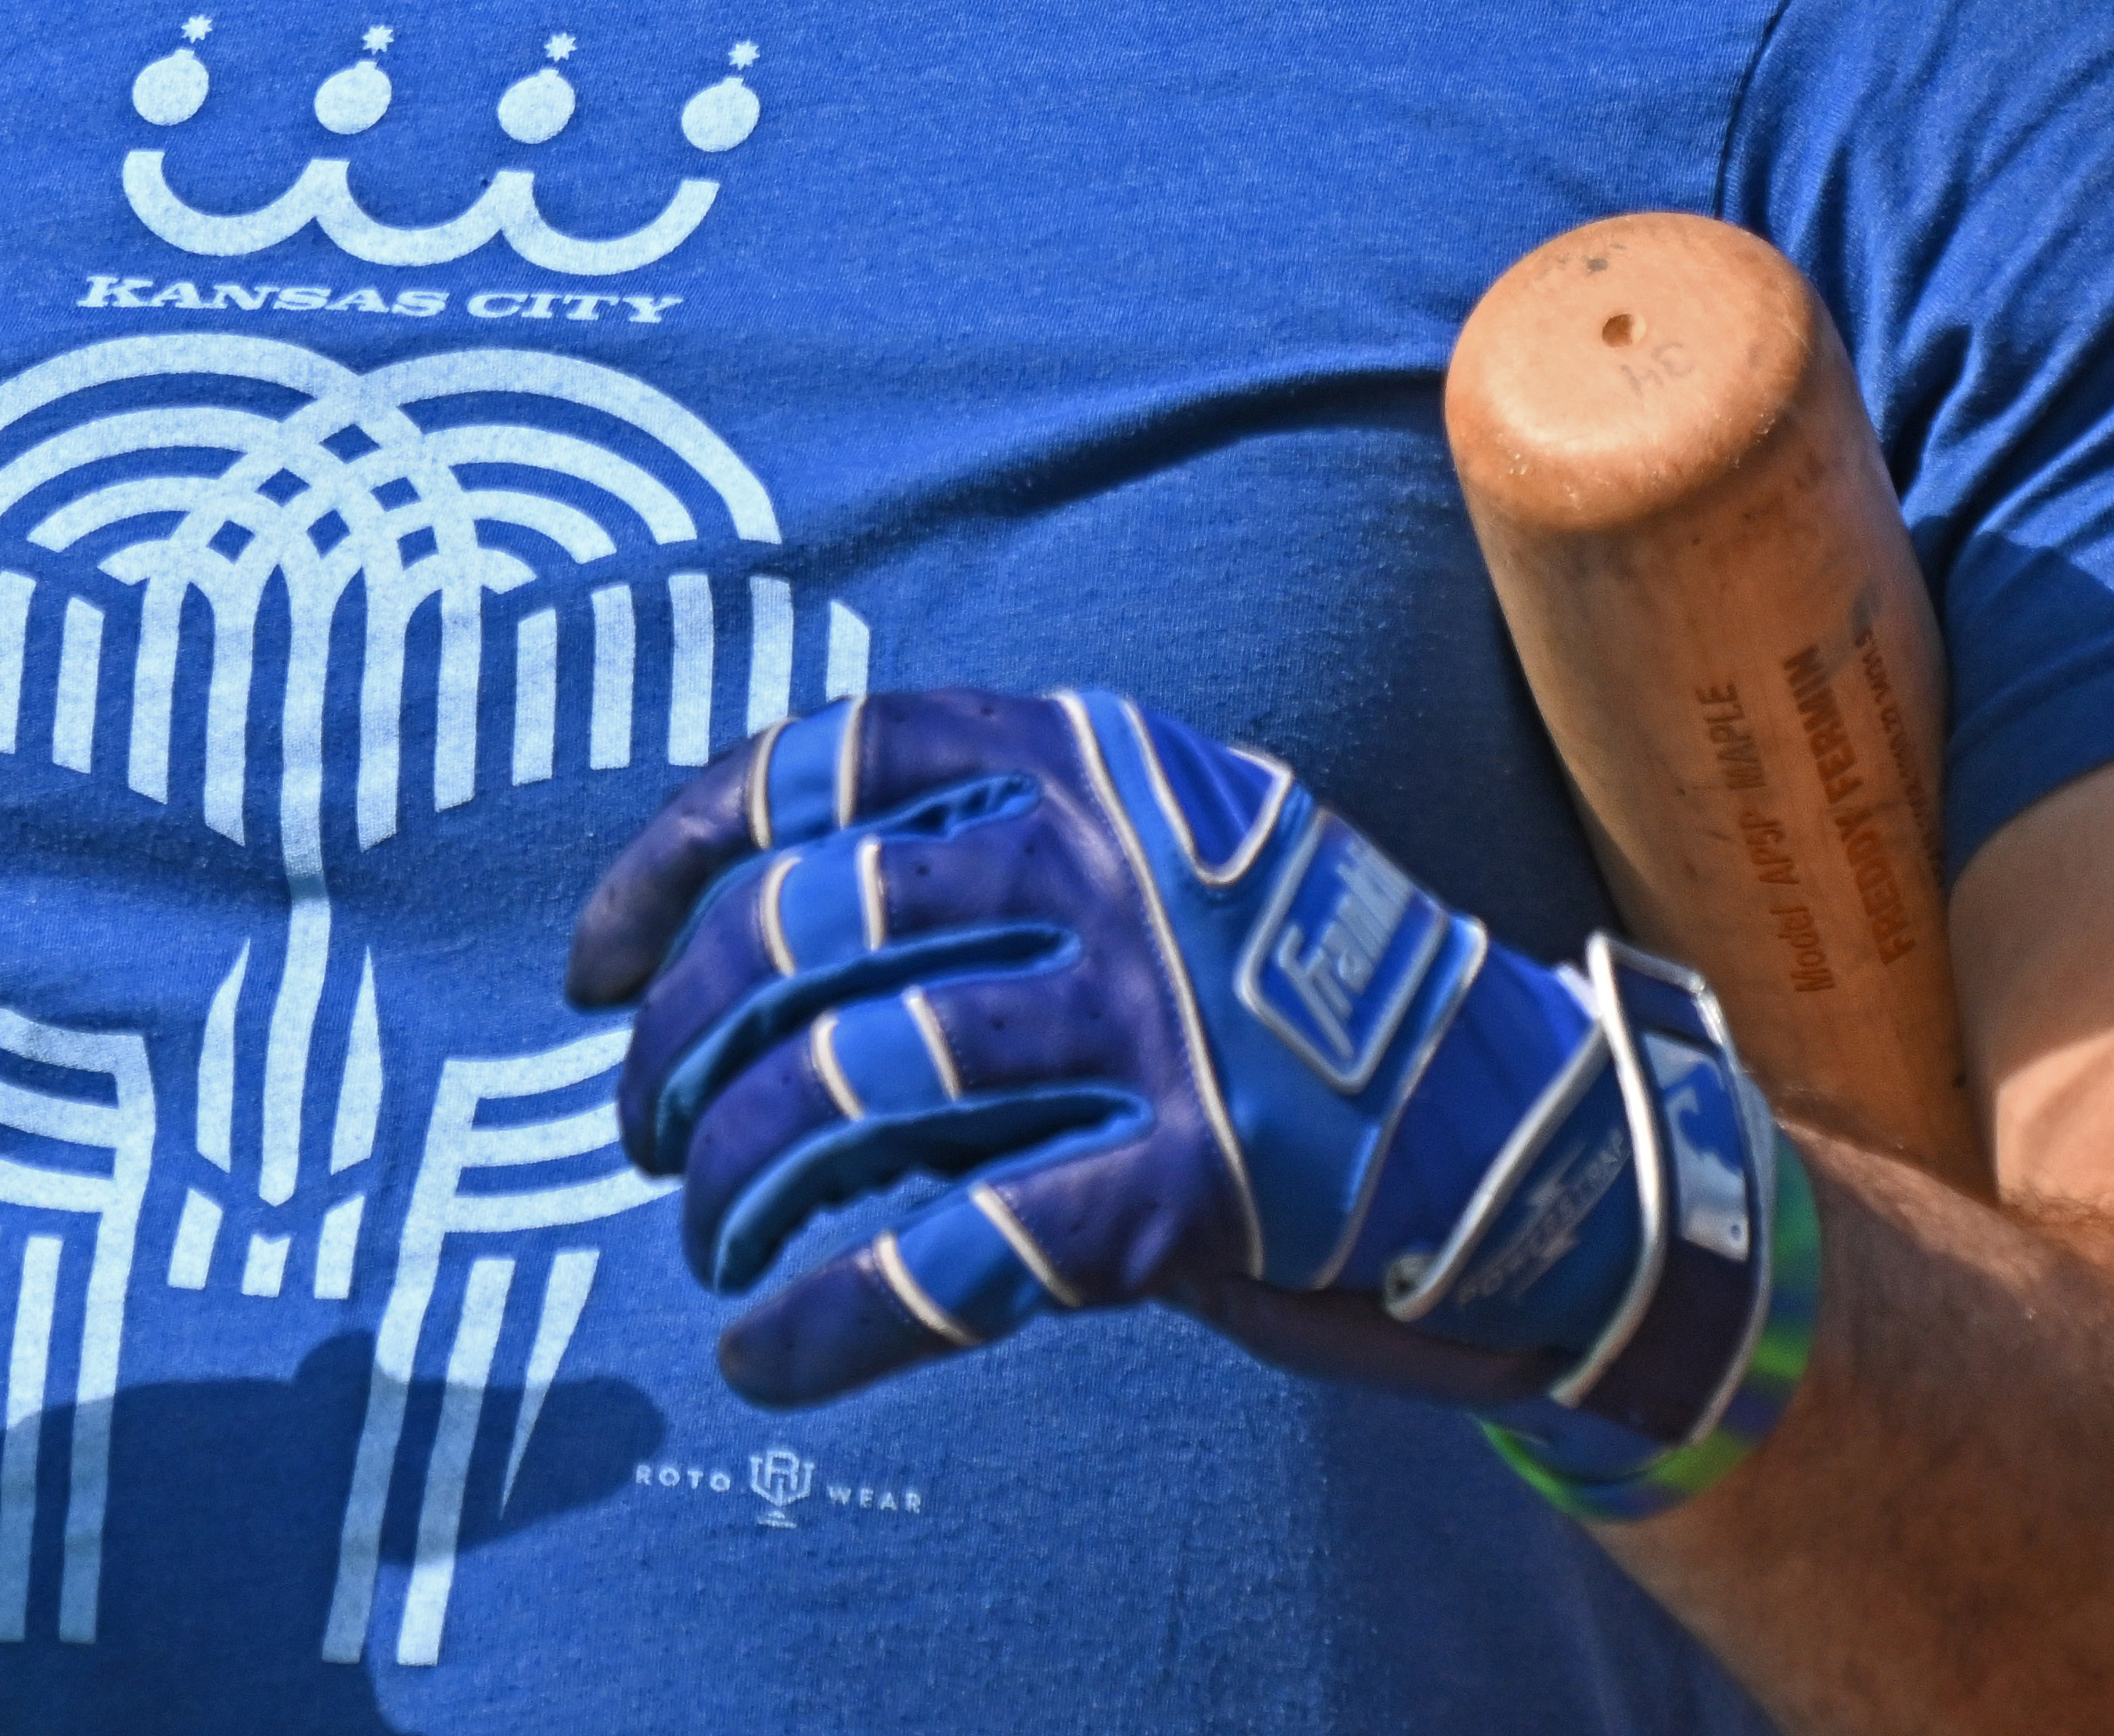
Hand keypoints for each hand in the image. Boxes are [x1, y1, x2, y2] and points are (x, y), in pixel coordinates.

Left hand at [566, 686, 1816, 1510]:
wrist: (1520, 1116)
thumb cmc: (1283, 980)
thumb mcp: (1155, 835)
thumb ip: (986, 848)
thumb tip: (733, 935)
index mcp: (1082, 756)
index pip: (814, 766)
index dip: (665, 864)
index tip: (592, 970)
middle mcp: (1105, 862)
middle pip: (804, 931)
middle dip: (682, 1040)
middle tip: (651, 1125)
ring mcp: (1151, 1022)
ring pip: (853, 1086)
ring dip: (740, 1176)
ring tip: (711, 1233)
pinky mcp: (1186, 1184)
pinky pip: (952, 1256)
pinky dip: (827, 1319)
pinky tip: (764, 1356)